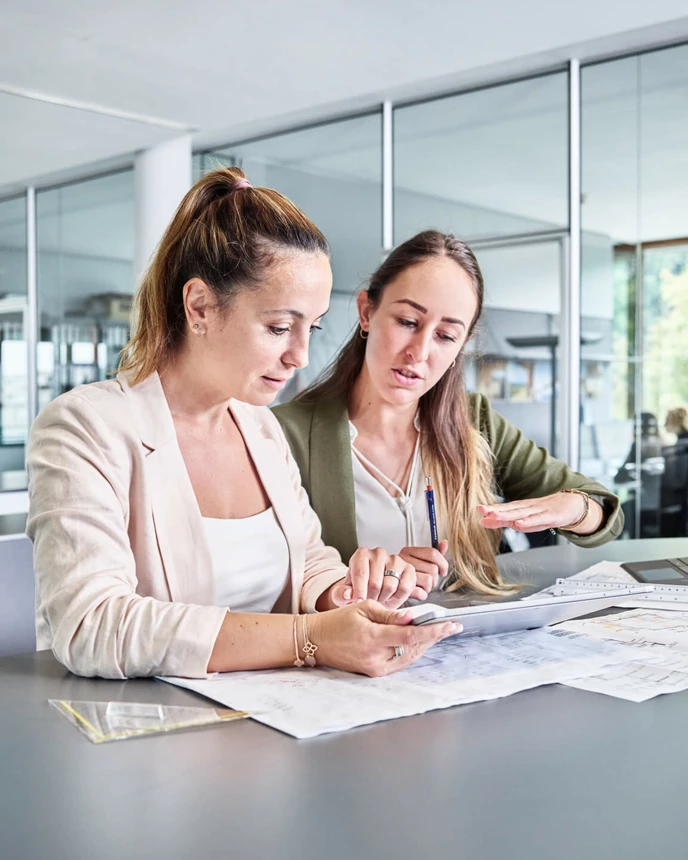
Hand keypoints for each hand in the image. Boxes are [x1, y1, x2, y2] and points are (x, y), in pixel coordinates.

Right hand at [309, 600, 459, 676]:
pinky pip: (400, 661)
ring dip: (426, 643)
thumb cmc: (337, 621)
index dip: (434, 631)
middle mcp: (375, 657)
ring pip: (410, 656)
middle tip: (450, 625)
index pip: (411, 635)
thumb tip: (412, 617)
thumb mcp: (363, 608)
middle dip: (434, 636)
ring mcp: (375, 668)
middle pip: (414, 648)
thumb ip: (389, 614)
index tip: (450, 625)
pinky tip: (421, 640)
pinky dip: (412, 650)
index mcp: (372, 638)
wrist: (316, 641)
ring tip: (439, 631)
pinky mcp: (374, 672)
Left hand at [328, 547, 423, 609]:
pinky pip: (405, 587)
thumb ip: (340, 594)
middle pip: (375, 582)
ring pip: (390, 585)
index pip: (361, 573)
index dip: (359, 591)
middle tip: (369, 602)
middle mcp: (379, 553)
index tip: (358, 602)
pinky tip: (391, 597)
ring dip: (384, 598)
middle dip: (371, 598)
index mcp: (361, 554)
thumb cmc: (358, 589)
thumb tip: (348, 594)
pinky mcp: (409, 569)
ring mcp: (395, 559)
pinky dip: (398, 597)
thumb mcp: (343, 593)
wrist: (372, 590)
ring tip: (379, 599)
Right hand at [398, 541, 448, 592]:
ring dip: (428, 587)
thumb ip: (433, 553)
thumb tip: (444, 544)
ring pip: (429, 581)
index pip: (432, 553)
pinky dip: (422, 595)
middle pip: (433, 569)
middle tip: (427, 579)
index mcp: (407, 551)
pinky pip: (421, 593)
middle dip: (434, 578)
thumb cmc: (404, 575)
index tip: (442, 570)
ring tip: (420, 585)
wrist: (386, 588)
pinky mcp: (401, 590)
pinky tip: (416, 592)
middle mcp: (403, 561)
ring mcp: (401, 575)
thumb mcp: (418, 560)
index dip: (443, 563)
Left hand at [476, 492, 601, 534]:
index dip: (490, 510)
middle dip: (494, 510)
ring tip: (494, 515)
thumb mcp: (523, 519)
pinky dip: (528, 521)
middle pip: (509, 509)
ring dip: (507, 514)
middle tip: (480, 509)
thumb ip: (504, 521)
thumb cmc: (545, 513)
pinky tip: (519, 523)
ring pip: (521, 513)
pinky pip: (538, 519)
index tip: (477, 510)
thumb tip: (483, 522)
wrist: (571, 505)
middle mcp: (527, 508)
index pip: (502, 509)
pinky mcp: (551, 516)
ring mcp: (539, 511)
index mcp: (519, 508)